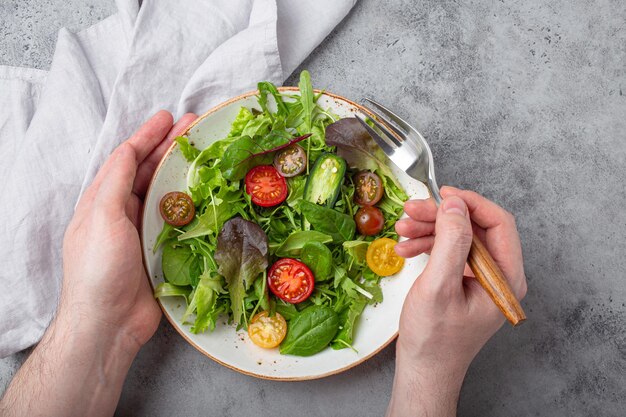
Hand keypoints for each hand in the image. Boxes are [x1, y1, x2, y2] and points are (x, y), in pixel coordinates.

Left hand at [60, 110, 197, 350]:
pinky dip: (194, 205)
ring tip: (207, 154)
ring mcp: (144, 232)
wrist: (109, 323)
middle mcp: (123, 212)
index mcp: (103, 201)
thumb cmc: (99, 269)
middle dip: (170, 148)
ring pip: (167, 194)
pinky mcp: (163, 251)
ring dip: (185, 173)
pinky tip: (210, 195)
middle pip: (149, 172)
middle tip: (195, 128)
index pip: (126, 159)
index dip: (147, 136)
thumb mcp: (101, 218)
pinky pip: (181, 221)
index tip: (168, 118)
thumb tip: (129, 149)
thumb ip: (115, 182)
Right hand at [387, 186, 526, 416]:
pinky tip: (406, 248)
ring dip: (430, 230)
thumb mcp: (439, 286)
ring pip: (459, 238)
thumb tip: (455, 205)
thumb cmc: (434, 339)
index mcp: (505, 277)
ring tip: (402, 229)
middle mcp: (498, 275)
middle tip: (411, 210)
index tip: (443, 194)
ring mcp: (480, 279)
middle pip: (474, 228)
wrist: (423, 369)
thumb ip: (450, 242)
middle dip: (441, 217)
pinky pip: (449, 253)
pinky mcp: (464, 282)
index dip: (471, 203)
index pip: (499, 223)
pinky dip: (427, 246)